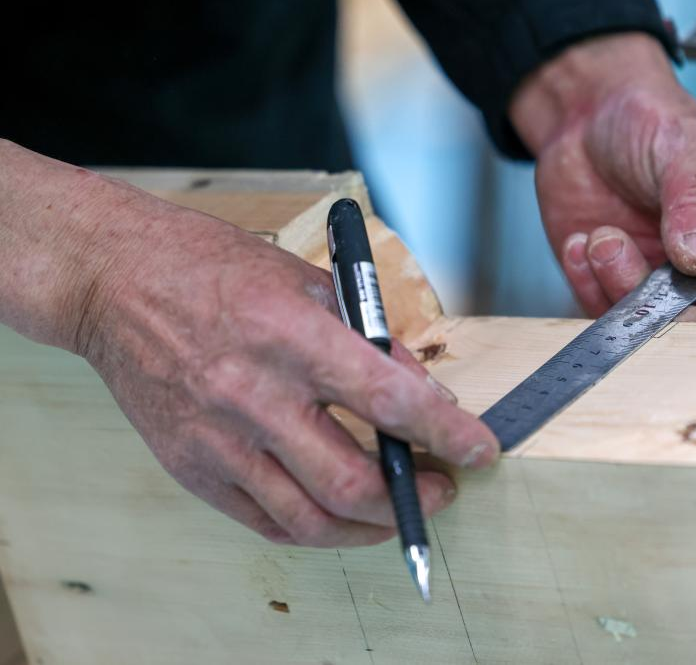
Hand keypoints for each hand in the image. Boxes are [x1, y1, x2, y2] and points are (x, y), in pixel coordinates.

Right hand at [1, 147, 499, 547]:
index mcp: (291, 336)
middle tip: (442, 487)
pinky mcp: (191, 466)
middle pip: (351, 482)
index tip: (480, 449)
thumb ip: (368, 340)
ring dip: (370, 527)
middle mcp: (253, 395)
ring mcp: (217, 439)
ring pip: (310, 519)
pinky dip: (315, 527)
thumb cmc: (212, 268)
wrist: (115, 282)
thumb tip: (420, 393)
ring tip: (398, 511)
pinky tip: (341, 513)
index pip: (389, 400)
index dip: (448, 433)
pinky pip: (265, 521)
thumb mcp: (307, 281)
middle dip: (415, 496)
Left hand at [510, 33, 695, 320]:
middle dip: (685, 314)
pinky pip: (608, 313)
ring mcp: (670, 284)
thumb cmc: (651, 122)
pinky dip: (590, 284)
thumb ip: (695, 203)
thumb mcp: (682, 148)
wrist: (585, 122)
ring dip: (623, 288)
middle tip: (651, 290)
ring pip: (660, 325)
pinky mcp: (620, 291)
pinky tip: (580, 242)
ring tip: (601, 238)